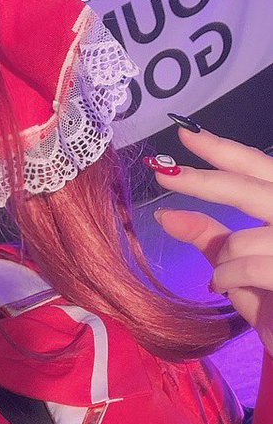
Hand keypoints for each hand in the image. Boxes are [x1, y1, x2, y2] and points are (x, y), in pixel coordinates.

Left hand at [152, 128, 272, 356]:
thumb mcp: (239, 266)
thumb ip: (212, 238)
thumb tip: (166, 213)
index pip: (260, 168)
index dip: (224, 149)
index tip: (186, 135)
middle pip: (249, 189)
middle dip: (202, 180)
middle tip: (163, 172)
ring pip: (240, 239)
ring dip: (222, 262)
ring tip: (225, 279)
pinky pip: (246, 267)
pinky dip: (228, 279)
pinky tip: (226, 288)